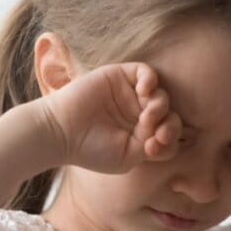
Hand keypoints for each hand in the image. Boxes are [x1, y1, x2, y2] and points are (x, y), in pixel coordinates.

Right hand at [39, 62, 182, 173]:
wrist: (61, 132)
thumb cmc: (90, 150)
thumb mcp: (127, 157)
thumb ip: (152, 148)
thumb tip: (167, 135)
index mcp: (141, 135)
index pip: (168, 135)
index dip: (169, 141)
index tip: (153, 148)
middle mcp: (138, 114)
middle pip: (170, 115)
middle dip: (170, 125)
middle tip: (156, 134)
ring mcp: (130, 95)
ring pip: (161, 95)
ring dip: (160, 107)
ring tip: (147, 117)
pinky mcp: (120, 76)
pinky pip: (146, 72)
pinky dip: (151, 80)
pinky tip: (145, 92)